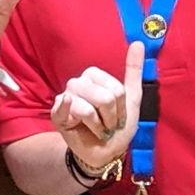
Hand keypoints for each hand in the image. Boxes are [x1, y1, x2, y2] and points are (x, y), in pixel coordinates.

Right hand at [50, 40, 144, 176]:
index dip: (121, 107)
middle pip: (104, 98)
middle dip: (111, 118)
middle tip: (108, 124)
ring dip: (99, 126)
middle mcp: (78, 83)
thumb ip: (133, 71)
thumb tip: (138, 42)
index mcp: (94, 77)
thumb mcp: (131, 100)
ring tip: (97, 129)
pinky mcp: (56, 113)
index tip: (119, 115)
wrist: (104, 152)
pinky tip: (75, 121)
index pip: (116, 89)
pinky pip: (65, 108)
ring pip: (88, 107)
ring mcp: (65, 97)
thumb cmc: (116, 126)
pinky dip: (71, 113)